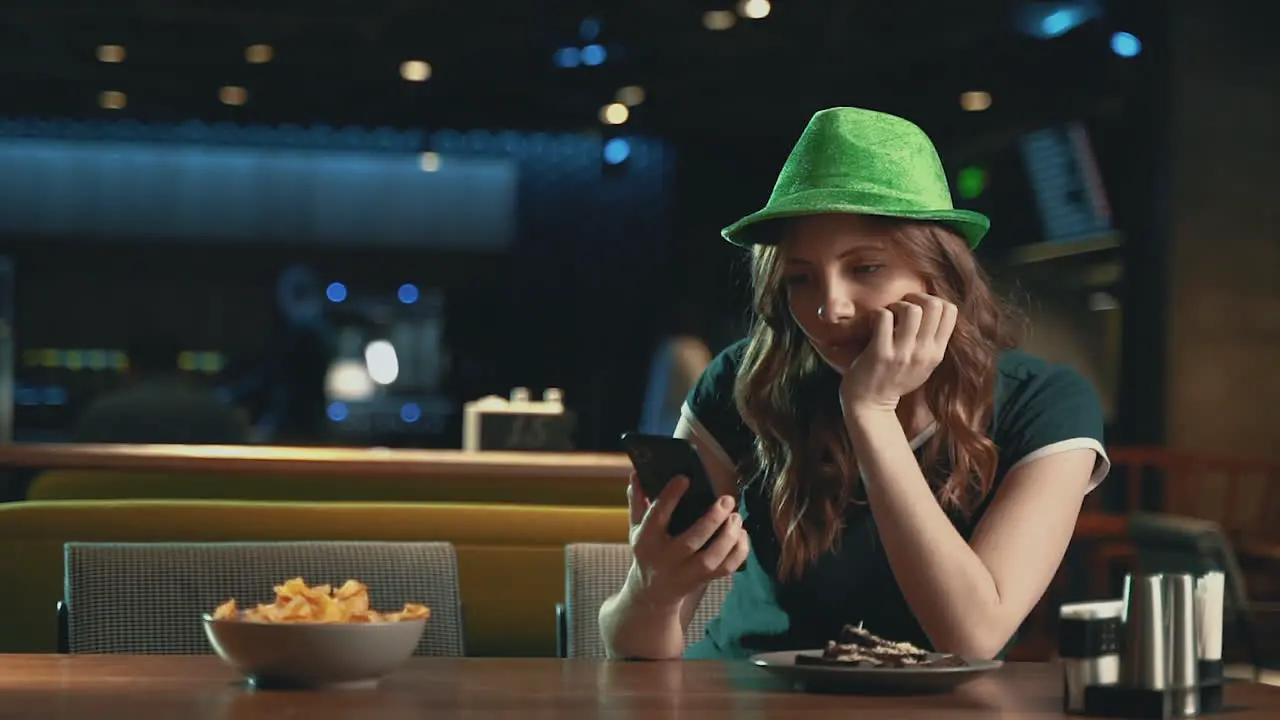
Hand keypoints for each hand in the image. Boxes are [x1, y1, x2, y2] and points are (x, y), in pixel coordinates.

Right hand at [625, 472, 749, 608]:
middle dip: (712, 519)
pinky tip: (742, 534)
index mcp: (647, 540)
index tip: (685, 478)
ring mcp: (686, 572)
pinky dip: (739, 551)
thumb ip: (637, 500)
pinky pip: (726, 568)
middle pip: (692, 540)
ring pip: (712, 558)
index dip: (671, 496)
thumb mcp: (636, 527)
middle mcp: (666, 558)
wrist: (652, 592)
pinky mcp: (703, 580)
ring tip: (736, 517)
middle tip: (726, 500)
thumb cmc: (647, 550)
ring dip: (728, 536)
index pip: (657, 515)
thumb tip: (636, 473)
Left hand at [840, 292, 956, 414]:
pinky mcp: (881, 354)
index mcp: (936, 353)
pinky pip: (883, 317)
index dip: (933, 300)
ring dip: (896, 305)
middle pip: (934, 305)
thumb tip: (936, 312)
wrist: (870, 407)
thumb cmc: (894, 381)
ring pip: (911, 310)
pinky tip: (872, 323)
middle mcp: (923, 353)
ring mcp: (903, 354)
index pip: (951, 311)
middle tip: (901, 307)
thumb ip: (932, 343)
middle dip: (916, 298)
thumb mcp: (923, 366)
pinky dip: (876, 313)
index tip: (917, 307)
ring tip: (888, 315)